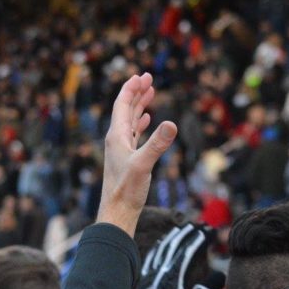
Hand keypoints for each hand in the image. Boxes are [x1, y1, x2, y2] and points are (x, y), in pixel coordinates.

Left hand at [96, 73, 177, 235]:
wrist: (117, 212)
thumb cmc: (126, 191)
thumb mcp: (144, 165)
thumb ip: (157, 144)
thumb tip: (171, 124)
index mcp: (116, 136)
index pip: (122, 105)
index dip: (131, 88)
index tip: (142, 75)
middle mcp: (116, 140)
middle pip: (125, 109)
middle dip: (137, 92)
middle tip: (148, 77)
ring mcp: (121, 149)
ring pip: (130, 120)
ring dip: (139, 105)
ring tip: (149, 93)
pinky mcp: (126, 158)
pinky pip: (133, 133)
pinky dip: (140, 123)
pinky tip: (146, 120)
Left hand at [132, 224, 224, 288]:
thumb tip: (221, 274)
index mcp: (176, 277)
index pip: (190, 250)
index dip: (201, 238)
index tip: (211, 230)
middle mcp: (163, 271)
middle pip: (177, 244)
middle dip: (189, 232)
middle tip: (201, 224)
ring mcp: (152, 273)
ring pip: (163, 247)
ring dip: (175, 236)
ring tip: (183, 227)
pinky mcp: (145, 278)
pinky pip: (153, 256)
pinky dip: (160, 246)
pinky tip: (162, 242)